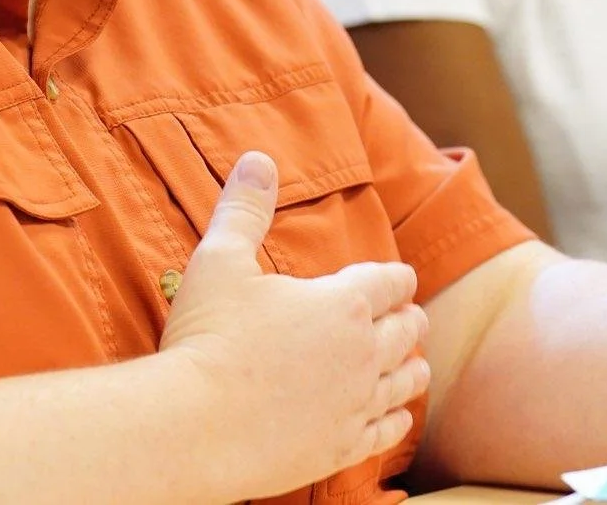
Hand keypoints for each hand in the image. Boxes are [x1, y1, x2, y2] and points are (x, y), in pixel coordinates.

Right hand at [159, 151, 428, 499]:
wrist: (194, 426)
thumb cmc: (206, 338)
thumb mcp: (219, 259)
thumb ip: (245, 207)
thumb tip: (258, 159)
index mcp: (343, 303)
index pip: (391, 281)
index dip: (397, 277)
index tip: (399, 278)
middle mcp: (363, 353)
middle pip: (408, 330)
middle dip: (408, 318)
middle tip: (406, 316)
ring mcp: (357, 404)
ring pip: (408, 381)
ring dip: (411, 367)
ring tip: (412, 365)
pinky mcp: (344, 447)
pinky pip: (389, 431)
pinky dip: (398, 418)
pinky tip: (395, 415)